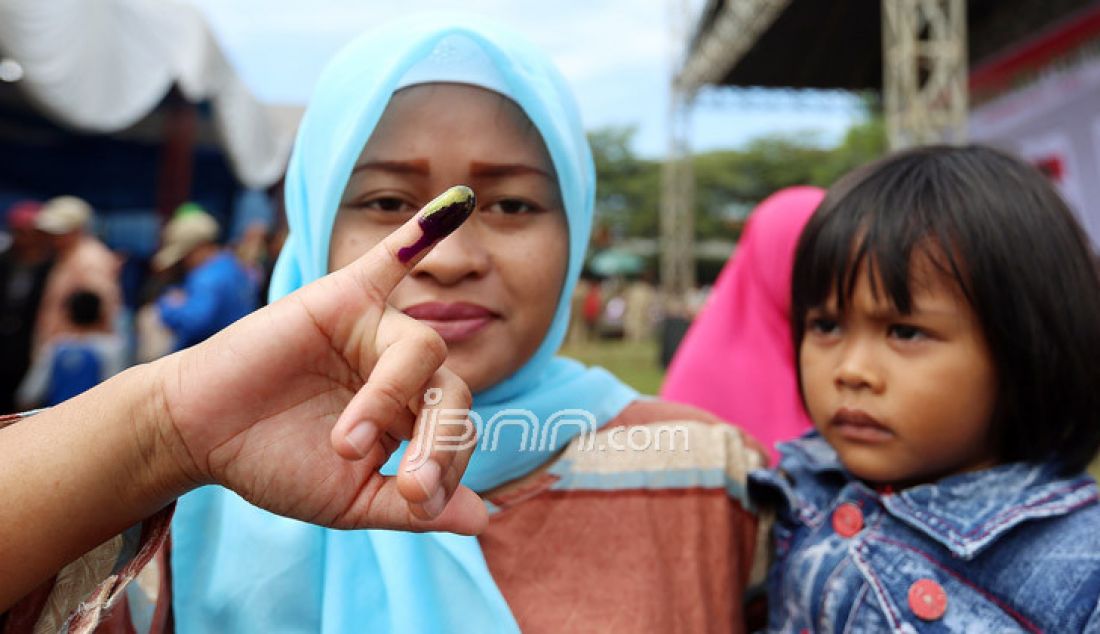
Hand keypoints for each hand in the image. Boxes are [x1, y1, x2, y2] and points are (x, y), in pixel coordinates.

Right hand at [150, 188, 485, 534]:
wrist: (202, 435)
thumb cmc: (274, 463)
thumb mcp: (349, 501)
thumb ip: (412, 506)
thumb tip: (484, 520)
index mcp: (412, 414)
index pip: (459, 429)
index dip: (449, 464)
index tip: (416, 499)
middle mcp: (404, 368)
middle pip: (453, 389)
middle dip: (436, 441)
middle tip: (407, 485)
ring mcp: (376, 328)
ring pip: (422, 347)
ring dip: (390, 400)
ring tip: (347, 443)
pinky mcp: (343, 296)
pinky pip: (392, 256)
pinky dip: (425, 230)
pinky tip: (458, 202)